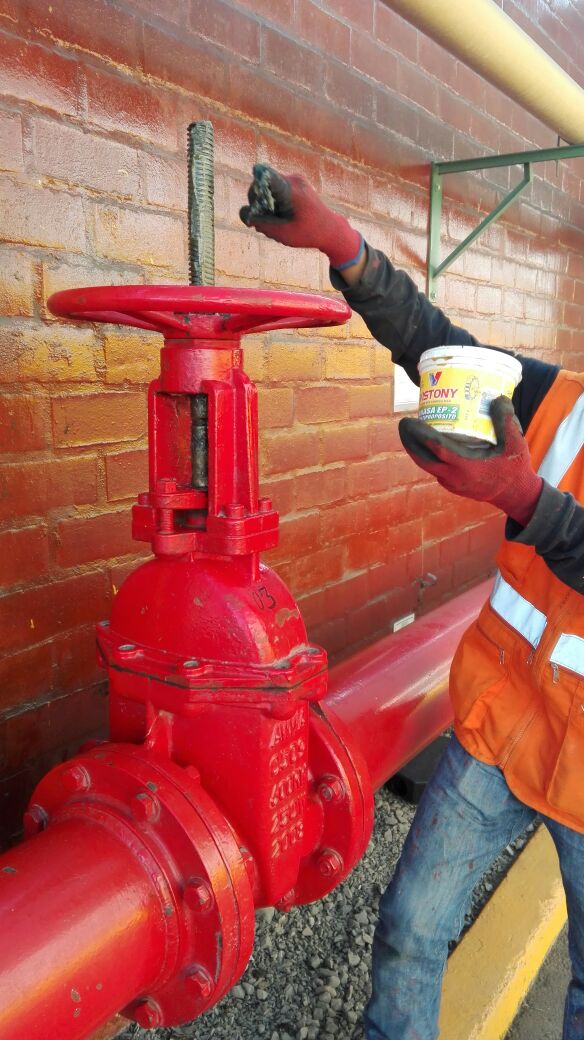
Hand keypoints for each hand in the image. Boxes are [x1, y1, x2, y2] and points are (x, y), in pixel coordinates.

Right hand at [240, 164, 363, 270]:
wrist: (331, 229)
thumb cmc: (308, 234)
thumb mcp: (282, 234)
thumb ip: (261, 223)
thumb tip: (245, 214)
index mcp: (291, 190)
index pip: (264, 175)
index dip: (254, 190)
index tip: (255, 207)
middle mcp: (292, 179)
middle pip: (262, 184)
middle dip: (258, 203)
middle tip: (265, 222)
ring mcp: (294, 178)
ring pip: (267, 187)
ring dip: (265, 204)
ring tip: (277, 220)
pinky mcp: (294, 182)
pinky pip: (275, 188)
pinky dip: (273, 202)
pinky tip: (281, 215)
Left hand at [398, 396, 542, 526]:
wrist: (515, 495)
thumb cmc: (514, 469)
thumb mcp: (515, 444)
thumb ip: (506, 421)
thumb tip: (496, 398)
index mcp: (466, 466)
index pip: (436, 448)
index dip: (420, 434)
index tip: (409, 421)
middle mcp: (454, 477)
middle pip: (423, 458)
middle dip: (410, 441)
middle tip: (404, 423)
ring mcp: (451, 483)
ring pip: (427, 465)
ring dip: (417, 449)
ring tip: (413, 430)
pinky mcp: (452, 485)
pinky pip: (435, 468)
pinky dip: (428, 455)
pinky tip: (429, 443)